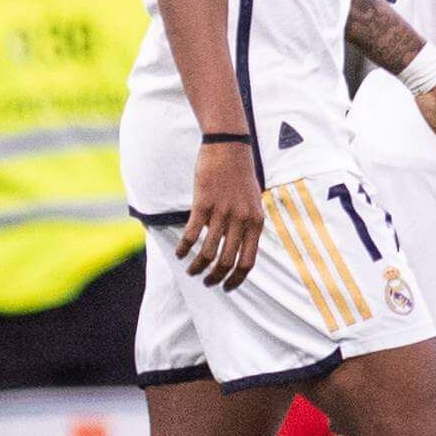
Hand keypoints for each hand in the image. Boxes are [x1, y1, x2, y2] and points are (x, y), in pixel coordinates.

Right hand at [179, 141, 262, 289]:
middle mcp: (241, 220)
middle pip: (227, 261)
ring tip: (190, 271)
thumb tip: (236, 246)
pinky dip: (184, 247)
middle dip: (215, 277)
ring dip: (197, 266)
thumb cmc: (240, 174)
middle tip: (205, 281)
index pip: (248, 262)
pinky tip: (179, 253)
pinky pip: (192, 233)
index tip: (226, 287)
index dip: (236, 279)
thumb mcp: (252, 201)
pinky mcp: (204, 203)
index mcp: (256, 222)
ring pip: (208, 251)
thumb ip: (247, 224)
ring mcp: (222, 212)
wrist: (230, 147)